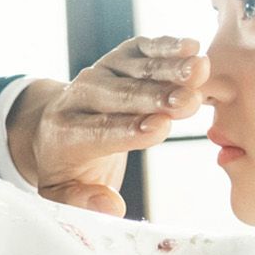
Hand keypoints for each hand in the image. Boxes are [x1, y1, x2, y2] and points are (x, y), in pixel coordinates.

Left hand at [5, 36, 208, 215]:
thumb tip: (111, 208)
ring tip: (199, 70)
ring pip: (135, 69)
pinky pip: (141, 48)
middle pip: (120, 96)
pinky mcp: (118, 57)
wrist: (55, 124)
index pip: (99, 131)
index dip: (129, 130)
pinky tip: (190, 46)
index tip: (160, 128)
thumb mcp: (63, 191)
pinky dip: (165, 46)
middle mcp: (80, 96)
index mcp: (65, 132)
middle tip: (187, 101)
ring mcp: (100, 72)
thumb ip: (82, 200)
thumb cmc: (68, 164)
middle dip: (155, 98)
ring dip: (169, 69)